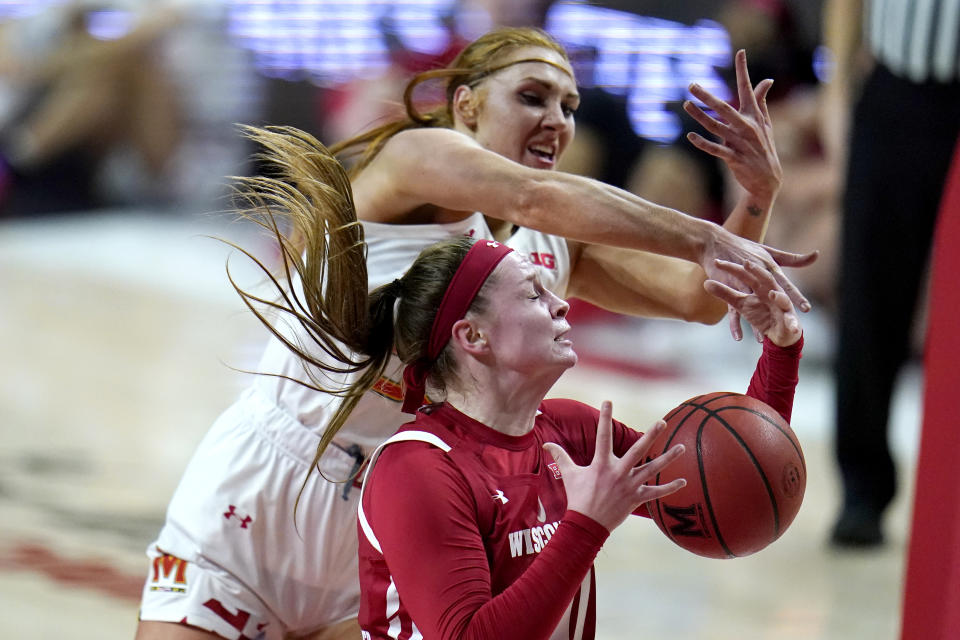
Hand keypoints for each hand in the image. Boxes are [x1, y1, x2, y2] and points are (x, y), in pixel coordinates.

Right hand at [543, 402, 685, 531]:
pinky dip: (670, 488)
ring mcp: (630, 485)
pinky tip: (684, 482)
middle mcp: (618, 472)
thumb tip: (545, 444)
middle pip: (638, 450)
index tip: (608, 401)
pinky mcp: (636, 499)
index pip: (603, 436)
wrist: (586, 524)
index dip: (605, 417)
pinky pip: (656, 492)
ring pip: (652, 468)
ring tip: (681, 447)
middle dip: (651, 435)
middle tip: (662, 422)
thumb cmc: (577, 497)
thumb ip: (560, 456)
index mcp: (601, 464)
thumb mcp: (569, 474)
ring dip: (668, 458)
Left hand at [684, 49, 780, 201]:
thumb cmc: (764, 148)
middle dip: (707, 96)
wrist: (769, 180)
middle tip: (691, 84)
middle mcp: (747, 127)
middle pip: (724, 108)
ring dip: (699, 116)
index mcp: (754, 116)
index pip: (748, 89)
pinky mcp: (734, 158)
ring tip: (686, 104)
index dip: (744, 71)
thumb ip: (761, 102)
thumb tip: (767, 80)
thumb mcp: (765, 124)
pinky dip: (703, 143)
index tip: (740, 52)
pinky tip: (690, 136)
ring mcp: (740, 143)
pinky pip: (716, 149)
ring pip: (715, 127)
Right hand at [700, 224, 816, 331]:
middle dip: (781, 310)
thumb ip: (793, 258)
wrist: (715, 242)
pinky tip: (739, 337)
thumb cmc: (743, 247)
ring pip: (752, 305)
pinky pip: (732, 309)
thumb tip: (816, 255)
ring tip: (762, 339)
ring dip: (756, 324)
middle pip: (771, 295)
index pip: (785, 284)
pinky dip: (735, 324)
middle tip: (791, 325)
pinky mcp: (727, 287)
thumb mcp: (768, 251)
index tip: (806, 309)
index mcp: (769, 268)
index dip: (795, 296)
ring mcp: (742, 282)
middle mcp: (758, 276)